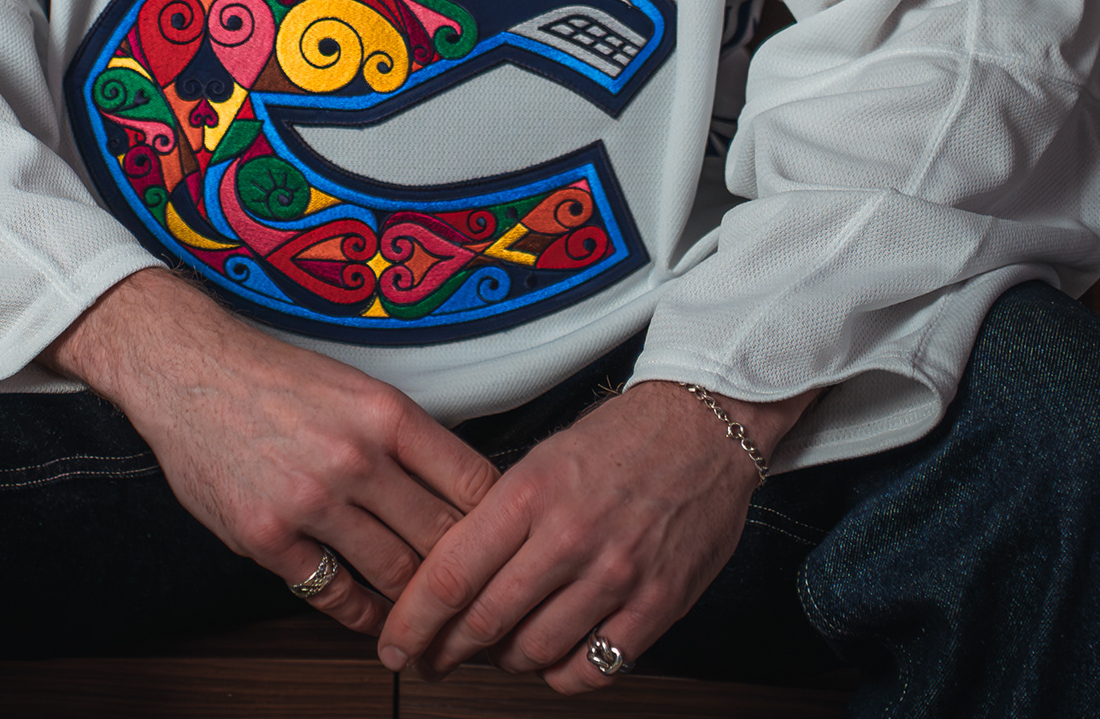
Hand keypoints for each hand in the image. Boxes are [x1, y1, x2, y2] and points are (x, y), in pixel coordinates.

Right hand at [45, 268, 499, 635]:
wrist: (188, 370)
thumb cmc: (275, 377)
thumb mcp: (355, 386)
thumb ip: (404, 437)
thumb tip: (460, 488)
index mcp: (385, 412)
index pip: (471, 481)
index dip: (499, 521)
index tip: (510, 543)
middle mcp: (355, 457)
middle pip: (441, 537)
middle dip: (469, 572)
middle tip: (486, 597)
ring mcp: (310, 501)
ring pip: (396, 574)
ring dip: (421, 603)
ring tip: (439, 620)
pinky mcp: (268, 538)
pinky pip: (336, 596)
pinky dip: (365, 614)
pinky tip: (378, 617)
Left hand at [378, 380, 818, 691]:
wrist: (705, 425)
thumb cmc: (621, 437)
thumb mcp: (544, 457)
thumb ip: (502, 516)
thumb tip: (456, 573)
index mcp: (531, 491)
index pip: (452, 574)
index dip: (413, 621)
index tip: (395, 642)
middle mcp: (569, 536)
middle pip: (485, 622)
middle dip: (446, 651)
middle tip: (431, 659)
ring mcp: (616, 574)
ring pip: (534, 652)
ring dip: (503, 662)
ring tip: (495, 651)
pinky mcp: (657, 604)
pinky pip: (592, 669)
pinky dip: (560, 675)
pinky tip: (552, 658)